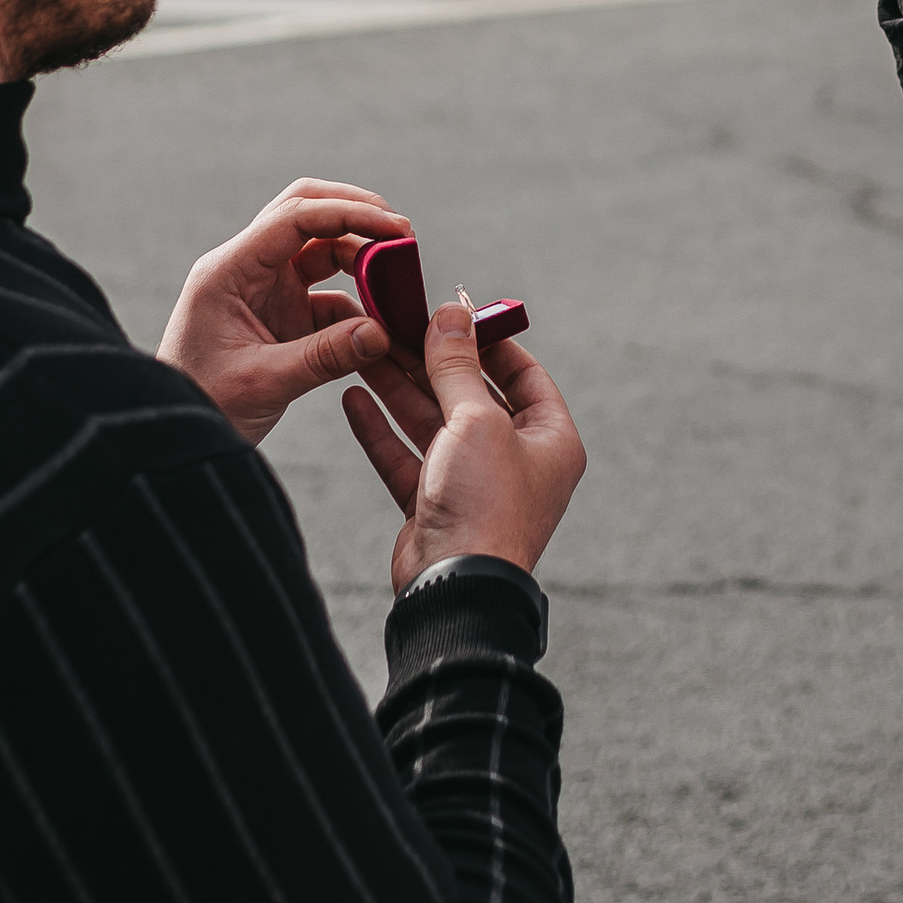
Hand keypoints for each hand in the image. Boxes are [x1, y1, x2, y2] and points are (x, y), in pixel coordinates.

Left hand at [158, 178, 414, 448]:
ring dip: (361, 259)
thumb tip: (383, 333)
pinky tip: (381, 325)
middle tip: (402, 234)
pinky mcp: (279, 314)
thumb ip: (324, 356)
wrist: (173, 439)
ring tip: (400, 282)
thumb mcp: (263, 382)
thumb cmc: (202, 405)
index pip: (294, 218)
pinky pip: (327, 295)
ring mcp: (263, 289)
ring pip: (321, 249)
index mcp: (229, 270)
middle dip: (356, 214)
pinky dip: (358, 305)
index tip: (397, 228)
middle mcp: (246, 269)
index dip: (350, 213)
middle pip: (306, 212)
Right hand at [342, 298, 586, 594]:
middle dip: (431, 361)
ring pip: (432, 423)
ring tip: (366, 351)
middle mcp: (514, 460)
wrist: (454, 588)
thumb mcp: (476, 420)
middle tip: (396, 325)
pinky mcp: (433, 505)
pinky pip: (405, 457)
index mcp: (549, 439)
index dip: (490, 342)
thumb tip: (453, 314)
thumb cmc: (484, 505)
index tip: (455, 314)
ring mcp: (472, 483)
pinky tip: (353, 398)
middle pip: (469, 396)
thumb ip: (458, 367)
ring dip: (399, 388)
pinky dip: (380, 430)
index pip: (524, 375)